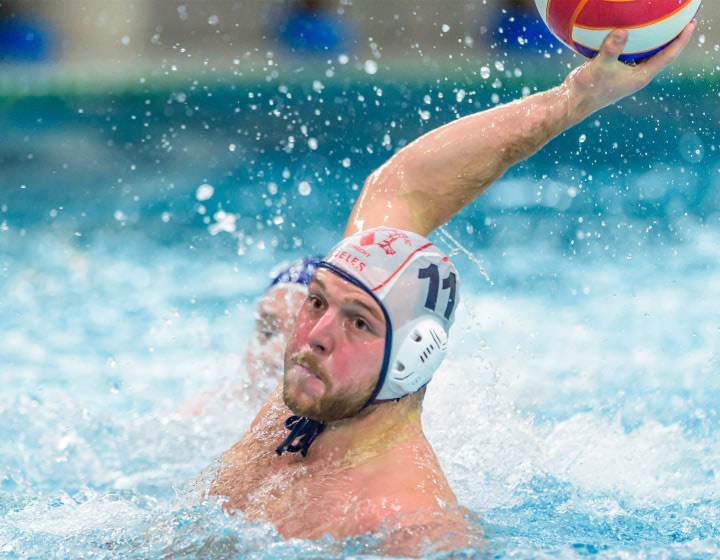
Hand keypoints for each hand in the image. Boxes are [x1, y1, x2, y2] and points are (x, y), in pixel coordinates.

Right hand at [565, 20, 696, 118]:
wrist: (571, 101)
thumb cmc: (587, 88)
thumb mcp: (600, 67)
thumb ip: (611, 49)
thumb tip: (622, 31)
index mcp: (640, 77)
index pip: (667, 56)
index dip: (681, 40)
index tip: (691, 25)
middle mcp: (636, 75)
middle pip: (662, 54)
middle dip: (673, 38)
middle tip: (682, 20)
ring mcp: (626, 74)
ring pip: (646, 54)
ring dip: (655, 40)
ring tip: (660, 23)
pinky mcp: (615, 71)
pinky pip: (630, 53)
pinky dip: (635, 41)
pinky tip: (630, 29)